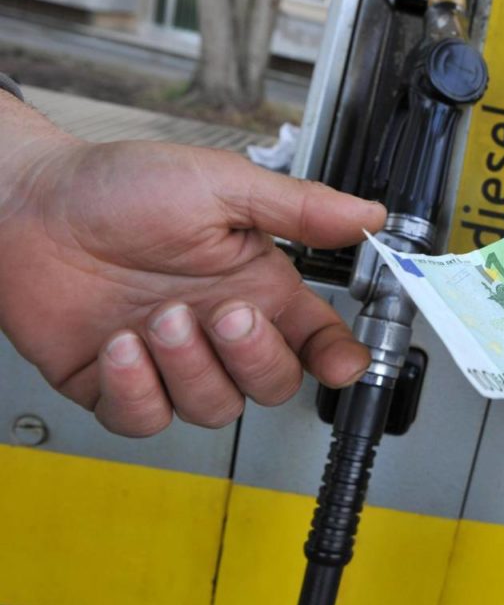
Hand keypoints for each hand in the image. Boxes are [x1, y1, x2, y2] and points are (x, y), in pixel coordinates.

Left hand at [0, 97, 384, 435]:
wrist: (27, 206)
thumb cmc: (120, 187)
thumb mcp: (220, 185)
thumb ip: (299, 208)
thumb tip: (368, 214)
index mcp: (255, 283)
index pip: (315, 337)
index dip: (337, 358)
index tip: (341, 364)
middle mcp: (219, 327)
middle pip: (273, 383)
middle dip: (253, 357)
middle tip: (223, 315)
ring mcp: (170, 360)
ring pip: (214, 407)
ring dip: (188, 368)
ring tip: (157, 319)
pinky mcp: (119, 385)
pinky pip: (147, 419)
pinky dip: (136, 390)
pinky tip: (120, 346)